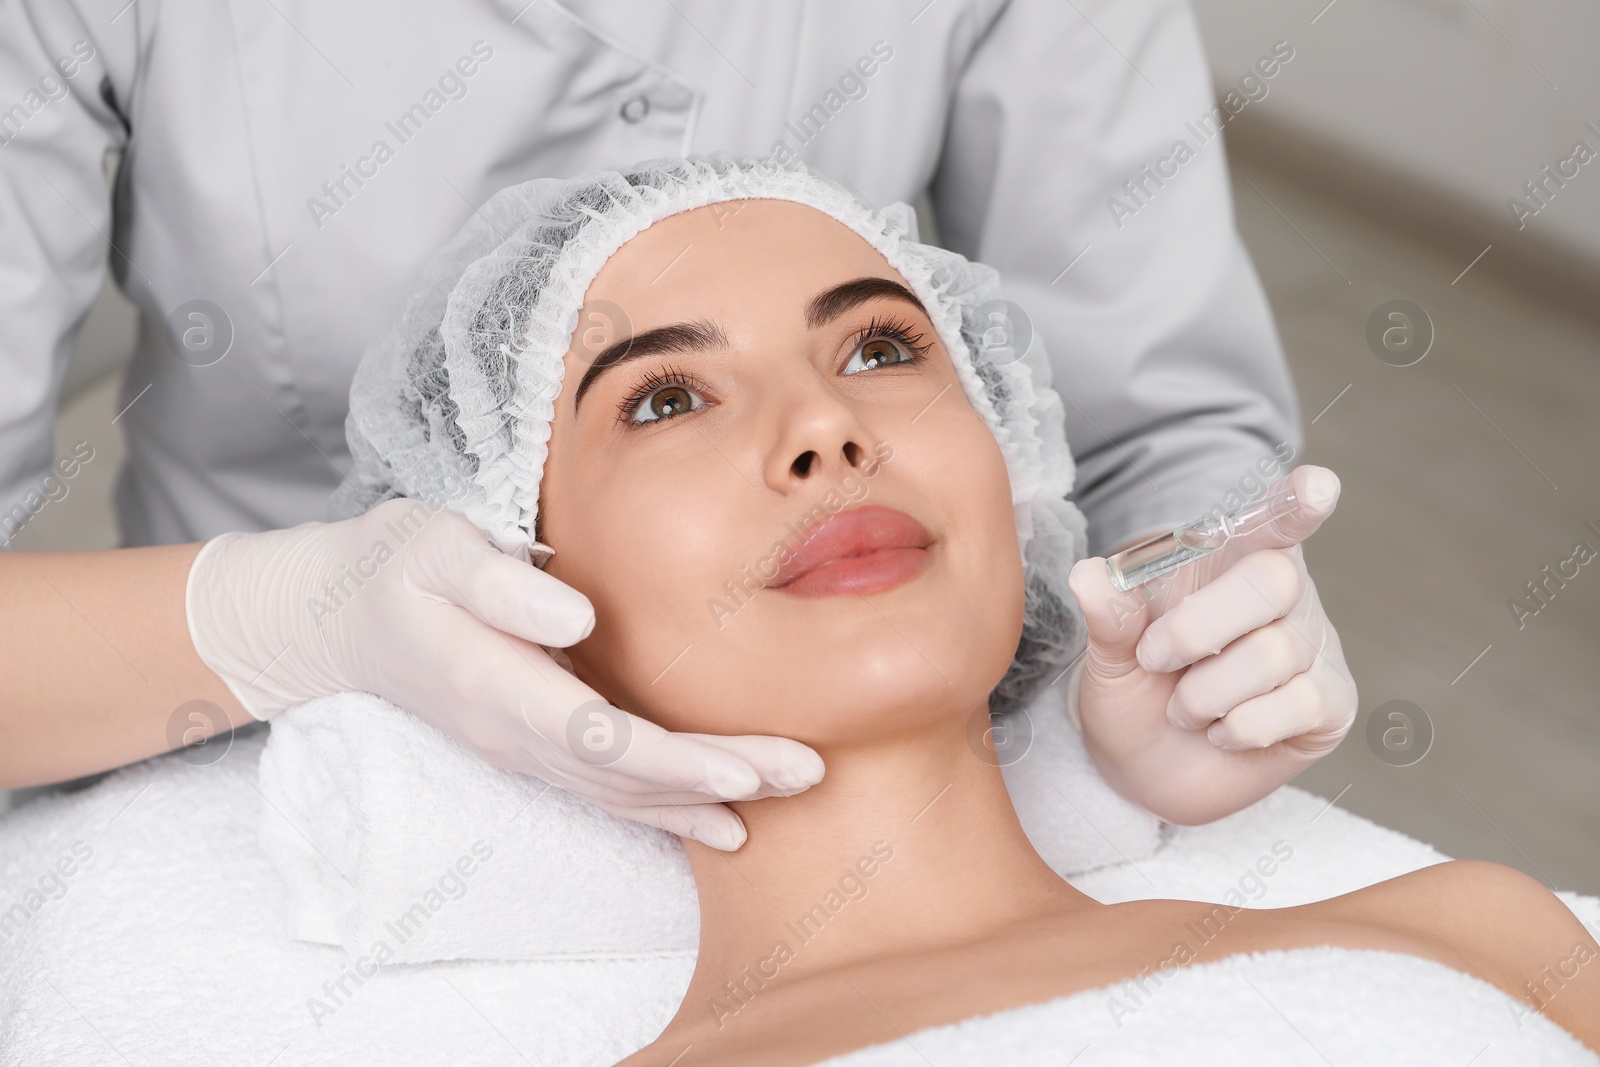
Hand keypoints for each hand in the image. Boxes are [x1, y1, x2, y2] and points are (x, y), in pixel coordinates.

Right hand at [186, 497, 822, 848]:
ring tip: (786, 794)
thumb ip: (498, 580)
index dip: (676, 761)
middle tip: (806, 775)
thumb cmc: (393, 568)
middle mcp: (514, 733)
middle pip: (628, 777)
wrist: (333, 620)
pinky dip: (666, 807)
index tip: (746, 770)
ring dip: (704, 799)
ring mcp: (521, 750)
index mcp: (495, 683)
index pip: (600, 738)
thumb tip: (578, 615)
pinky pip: (608, 792)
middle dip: (719, 781)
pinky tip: (720, 816)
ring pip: (623, 793)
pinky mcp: (531, 747)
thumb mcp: (431, 546)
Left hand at [1065, 465, 1356, 824]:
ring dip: (1206, 693)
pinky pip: (1296, 705)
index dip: (1294, 503)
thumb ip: (1109, 617)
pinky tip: (1223, 730)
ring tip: (1185, 706)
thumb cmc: (1136, 691)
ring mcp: (1313, 647)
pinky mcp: (1331, 703)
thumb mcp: (1110, 656)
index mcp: (1228, 561)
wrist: (1146, 769)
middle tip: (1155, 658)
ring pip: (1273, 654)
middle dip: (1198, 628)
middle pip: (1273, 580)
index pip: (1271, 521)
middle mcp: (1283, 594)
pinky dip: (1239, 727)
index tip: (1317, 486)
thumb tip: (1088, 574)